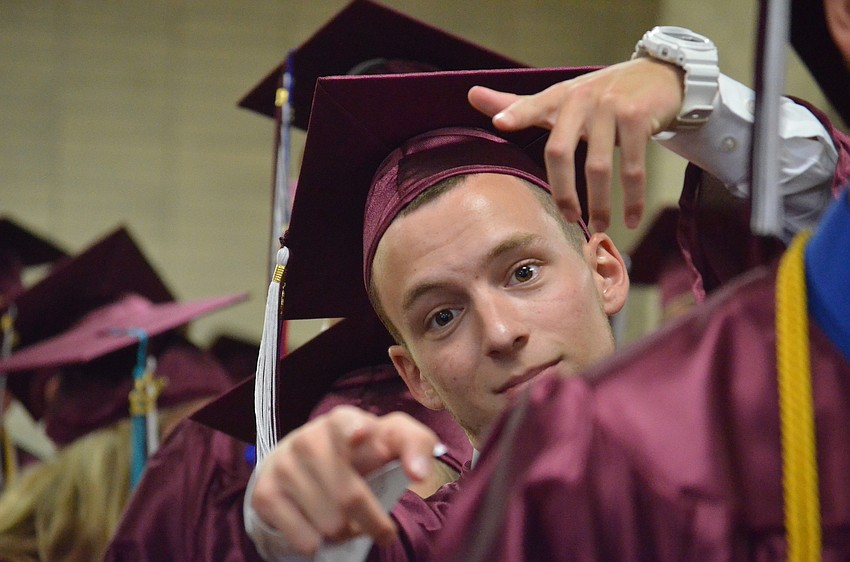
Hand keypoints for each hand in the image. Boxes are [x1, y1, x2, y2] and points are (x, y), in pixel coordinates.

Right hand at [250, 405, 438, 555]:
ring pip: (330, 523)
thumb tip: (419, 474)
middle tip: (381, 530)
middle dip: (373, 522)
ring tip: (346, 521)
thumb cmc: (358, 454)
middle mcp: (308, 437)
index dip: (354, 429)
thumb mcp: (388, 441)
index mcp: (343, 420)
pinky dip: (319, 543)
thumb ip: (415, 446)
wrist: (298, 464)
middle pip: (350, 496)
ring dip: (345, 533)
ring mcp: (283, 464)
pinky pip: (305, 539)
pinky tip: (319, 526)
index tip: (362, 435)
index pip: (348, 422)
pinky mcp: (265, 493)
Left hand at [468, 58, 683, 230]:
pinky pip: (633, 167)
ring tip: (600, 225)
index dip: (516, 114)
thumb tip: (471, 94)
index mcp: (559, 96)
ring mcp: (611, 107)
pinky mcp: (637, 117)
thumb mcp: (560, 98)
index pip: (533, 105)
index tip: (499, 124)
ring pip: (598, 166)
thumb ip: (519, 105)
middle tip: (569, 219)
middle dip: (563, 191)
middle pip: (560, 151)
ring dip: (600, 203)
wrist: (657, 76)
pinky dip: (633, 198)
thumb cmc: (599, 96)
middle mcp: (581, 99)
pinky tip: (631, 218)